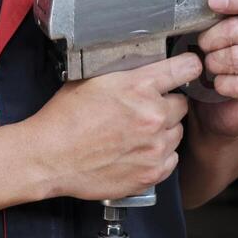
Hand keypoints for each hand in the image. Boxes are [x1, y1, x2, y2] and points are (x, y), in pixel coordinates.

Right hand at [28, 52, 201, 200]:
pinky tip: (137, 152)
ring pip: (177, 132)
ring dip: (163, 131)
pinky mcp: (151, 173)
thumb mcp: (94, 79)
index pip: (187, 68)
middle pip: (182, 104)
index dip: (187, 66)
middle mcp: (153, 116)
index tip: (187, 69)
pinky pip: (171, 158)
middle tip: (142, 110)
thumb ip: (127, 73)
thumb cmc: (65, 118)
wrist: (49, 157)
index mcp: (139, 87)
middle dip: (165, 105)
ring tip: (135, 133)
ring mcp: (154, 147)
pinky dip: (158, 155)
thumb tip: (147, 65)